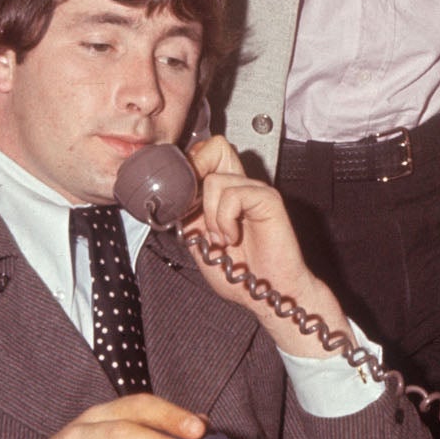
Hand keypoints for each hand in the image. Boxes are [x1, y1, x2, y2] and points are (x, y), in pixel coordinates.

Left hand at [182, 149, 352, 361]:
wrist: (267, 292)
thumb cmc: (242, 272)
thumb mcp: (200, 241)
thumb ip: (189, 215)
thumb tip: (171, 195)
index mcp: (224, 192)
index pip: (203, 155)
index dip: (187, 172)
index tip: (182, 203)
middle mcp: (240, 185)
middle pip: (214, 146)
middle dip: (196, 177)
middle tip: (196, 210)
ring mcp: (255, 189)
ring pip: (215, 178)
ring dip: (210, 215)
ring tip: (221, 238)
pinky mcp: (268, 198)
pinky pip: (233, 195)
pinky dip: (225, 220)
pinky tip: (233, 237)